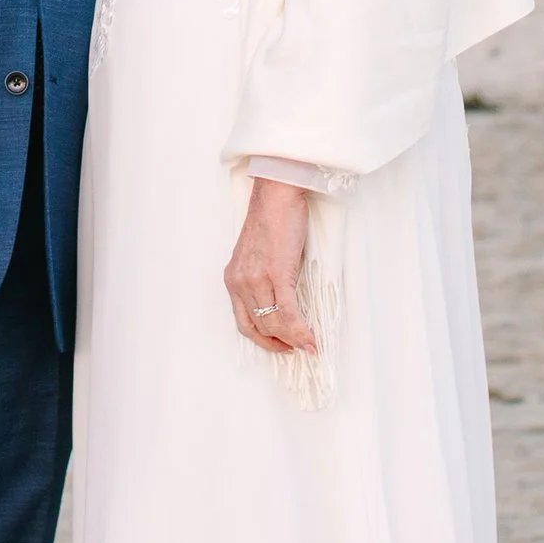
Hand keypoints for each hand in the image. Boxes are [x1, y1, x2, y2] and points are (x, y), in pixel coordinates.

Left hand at [225, 177, 315, 356]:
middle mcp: (239, 281)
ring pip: (274, 322)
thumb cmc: (272, 219)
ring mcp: (256, 278)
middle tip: (298, 347)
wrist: (277, 195)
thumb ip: (261, 278)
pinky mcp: (276, 273)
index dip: (262, 339)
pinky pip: (288, 312)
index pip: (243, 322)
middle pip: (260, 325)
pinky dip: (300, 330)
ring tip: (308, 344)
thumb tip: (281, 302)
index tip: (280, 345)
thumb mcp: (257, 254)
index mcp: (232, 278)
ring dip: (293, 338)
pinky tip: (311, 339)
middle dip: (281, 342)